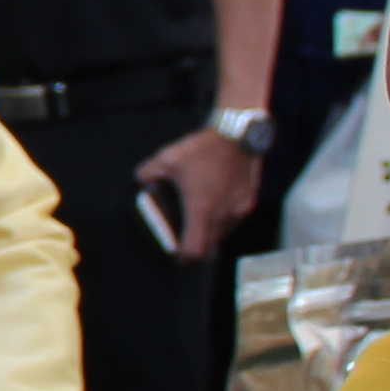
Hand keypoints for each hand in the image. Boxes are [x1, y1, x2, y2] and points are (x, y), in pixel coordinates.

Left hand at [132, 122, 262, 262]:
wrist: (237, 133)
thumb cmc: (202, 147)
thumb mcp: (167, 157)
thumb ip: (148, 173)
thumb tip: (139, 181)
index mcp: (202, 210)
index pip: (195, 250)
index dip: (184, 257)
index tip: (175, 256)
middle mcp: (224, 215)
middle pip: (209, 247)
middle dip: (196, 249)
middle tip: (184, 243)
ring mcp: (239, 209)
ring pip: (224, 234)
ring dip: (210, 235)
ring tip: (198, 224)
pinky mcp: (250, 200)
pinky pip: (235, 220)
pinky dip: (224, 222)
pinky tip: (214, 208)